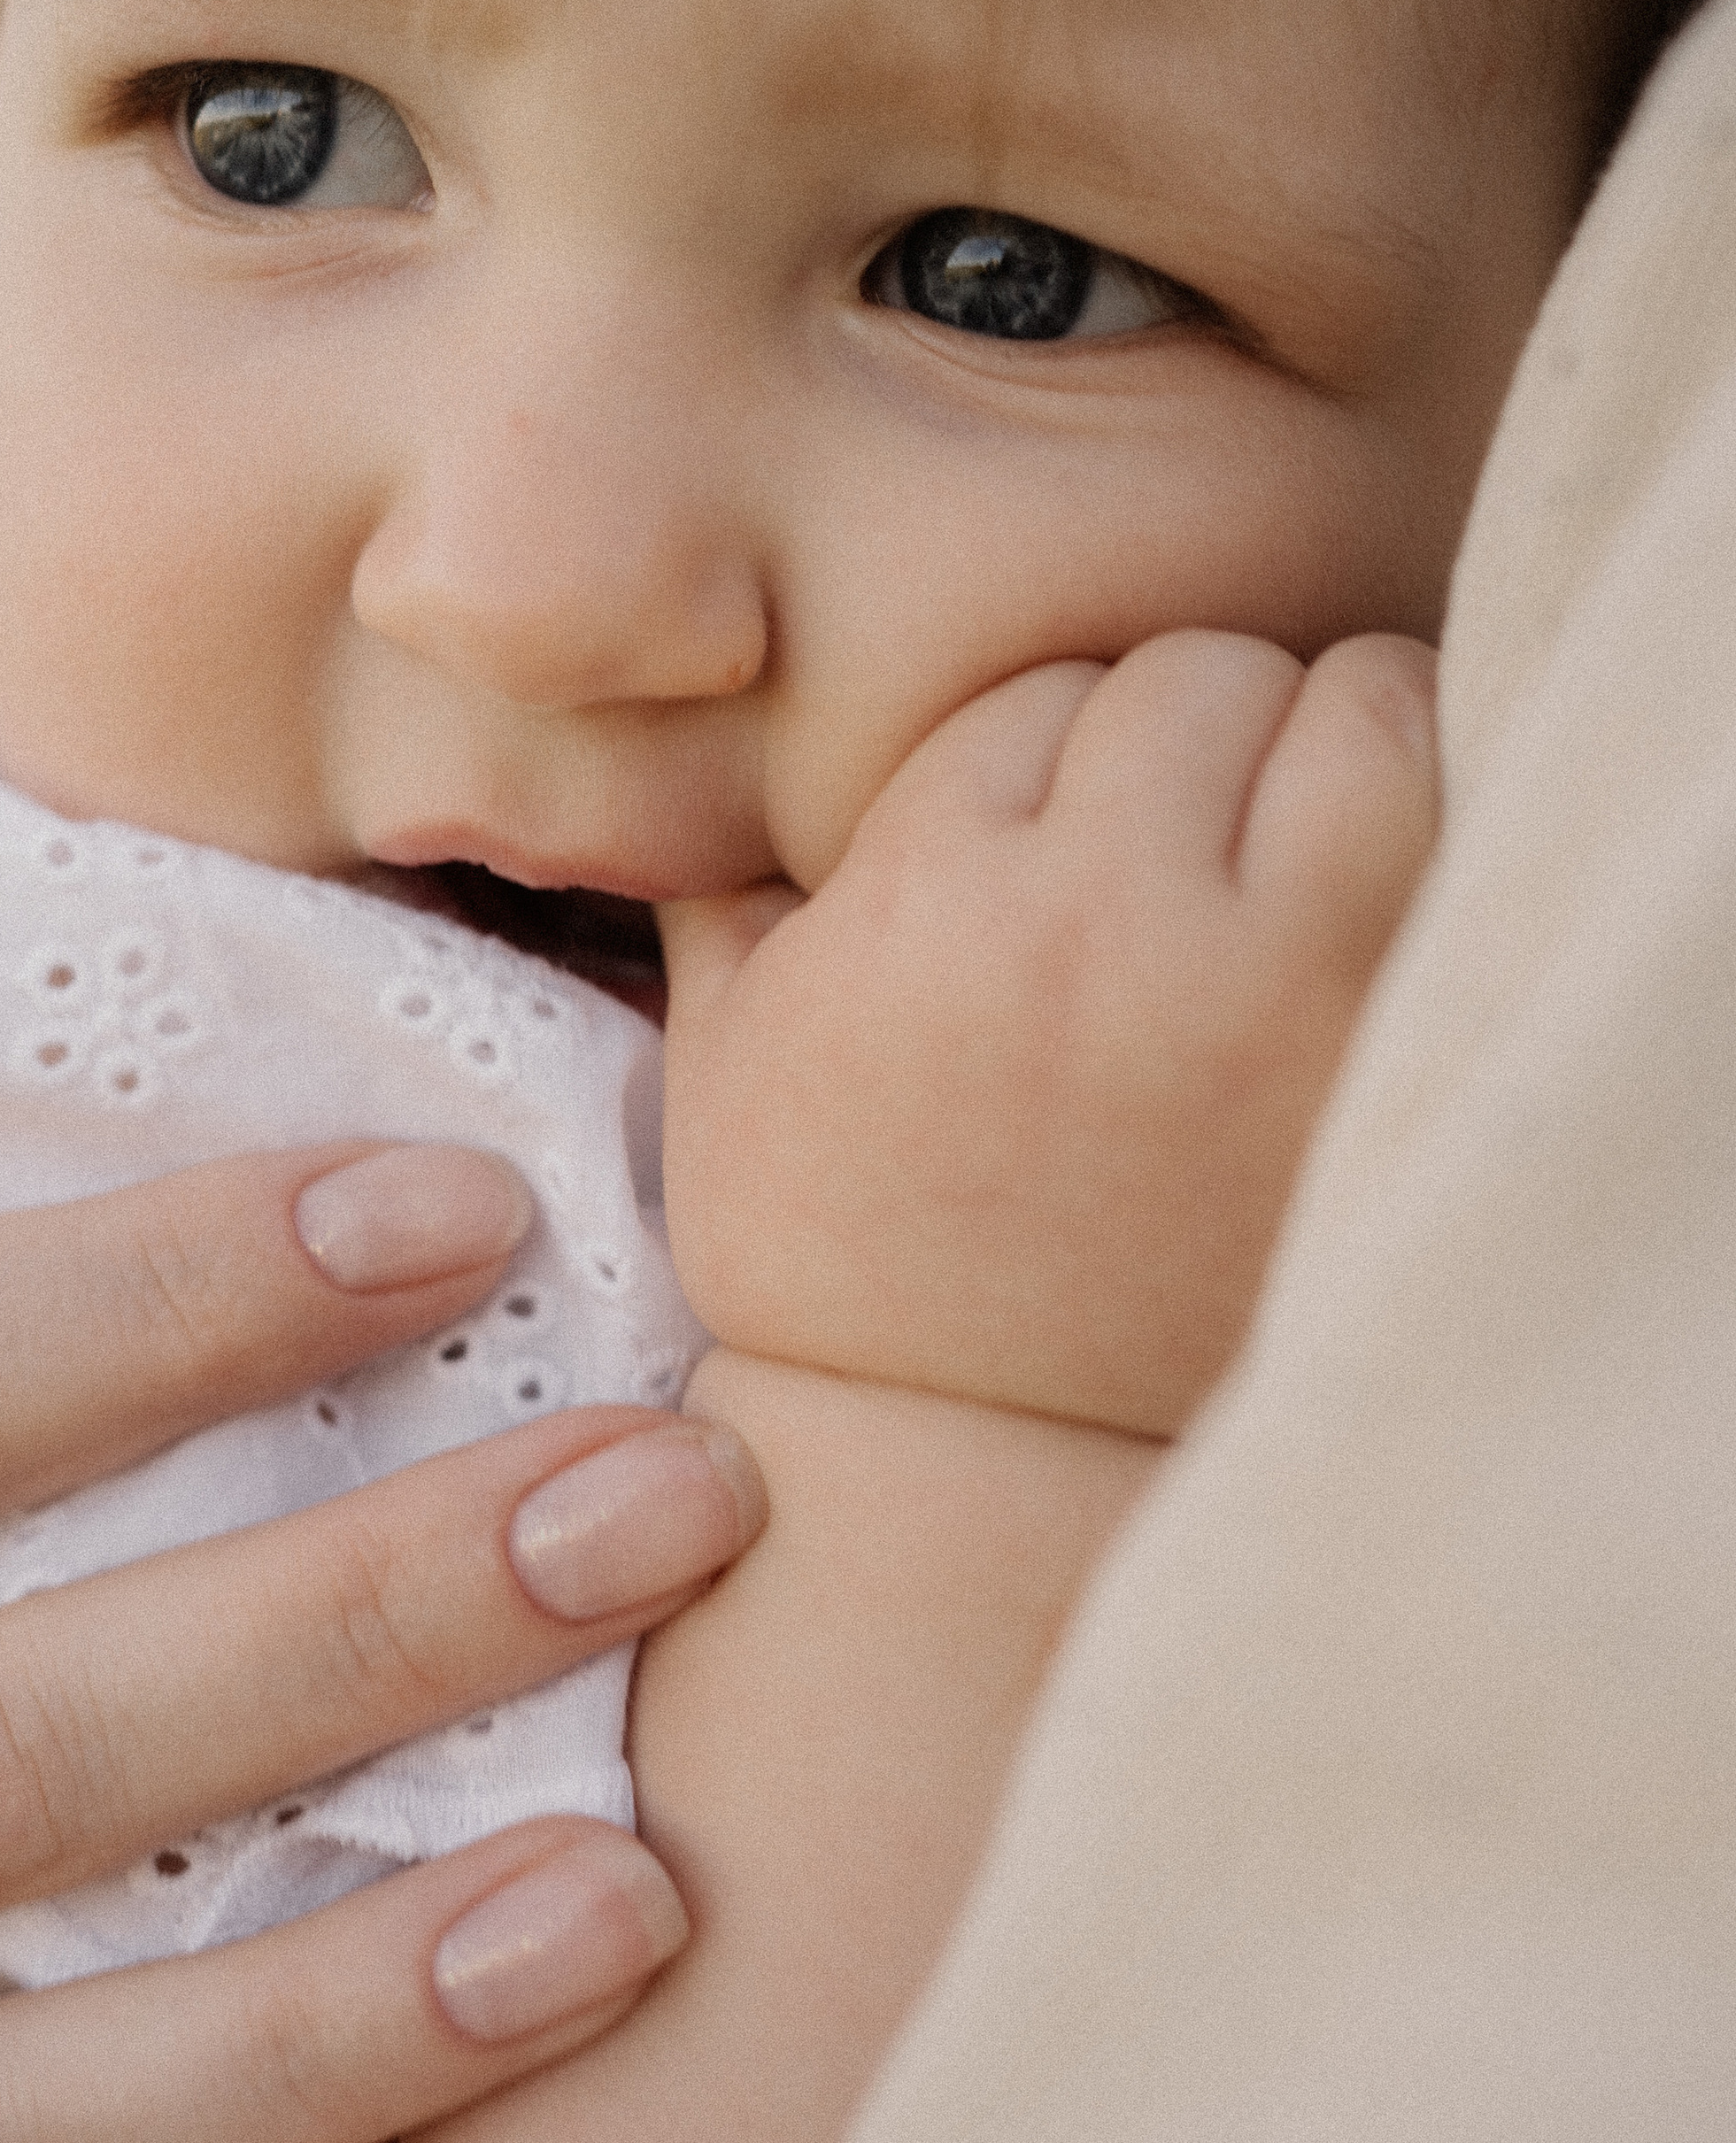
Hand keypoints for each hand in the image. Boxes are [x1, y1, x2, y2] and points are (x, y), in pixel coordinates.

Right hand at [661, 631, 1436, 1436]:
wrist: (992, 1464)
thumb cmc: (843, 1261)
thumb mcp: (722, 1067)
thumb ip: (720, 884)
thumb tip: (691, 749)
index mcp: (929, 902)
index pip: (1036, 694)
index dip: (1046, 759)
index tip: (1051, 847)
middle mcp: (1101, 920)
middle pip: (1192, 678)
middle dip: (1184, 738)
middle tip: (1180, 836)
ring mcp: (1271, 978)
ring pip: (1348, 701)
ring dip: (1329, 741)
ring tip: (1301, 828)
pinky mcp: (1391, 1042)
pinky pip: (1452, 818)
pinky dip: (1427, 815)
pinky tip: (1379, 882)